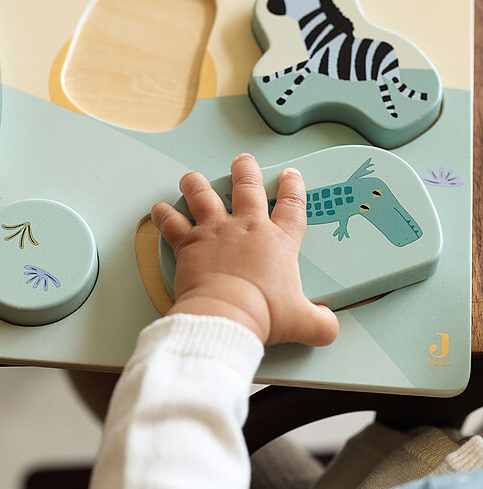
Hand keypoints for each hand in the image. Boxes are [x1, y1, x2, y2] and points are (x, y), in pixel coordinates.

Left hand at [151, 154, 338, 345]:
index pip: (292, 206)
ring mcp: (214, 231)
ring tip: (193, 177)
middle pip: (247, 188)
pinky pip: (171, 223)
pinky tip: (159, 209)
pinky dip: (163, 215)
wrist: (227, 313)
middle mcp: (246, 228)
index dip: (293, 188)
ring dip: (197, 184)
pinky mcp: (188, 243)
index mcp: (278, 241)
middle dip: (245, 171)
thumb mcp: (303, 321)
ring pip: (203, 195)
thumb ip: (320, 322)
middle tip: (243, 162)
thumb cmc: (262, 313)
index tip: (290, 176)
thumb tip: (328, 326)